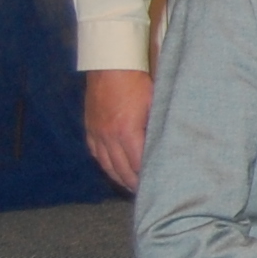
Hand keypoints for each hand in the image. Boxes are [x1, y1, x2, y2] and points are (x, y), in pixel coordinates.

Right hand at [84, 69, 152, 192]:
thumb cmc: (137, 81)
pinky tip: (113, 169)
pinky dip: (106, 164)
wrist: (110, 65)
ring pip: (107, 164)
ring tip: (131, 186)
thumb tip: (166, 145)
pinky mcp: (90, 128)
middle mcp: (108, 136)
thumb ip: (158, 126)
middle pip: (121, 169)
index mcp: (126, 131)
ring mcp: (97, 133)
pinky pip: (96, 153)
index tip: (156, 185)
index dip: (147, 177)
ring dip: (119, 177)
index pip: (138, 164)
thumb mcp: (155, 102)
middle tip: (146, 192)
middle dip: (134, 183)